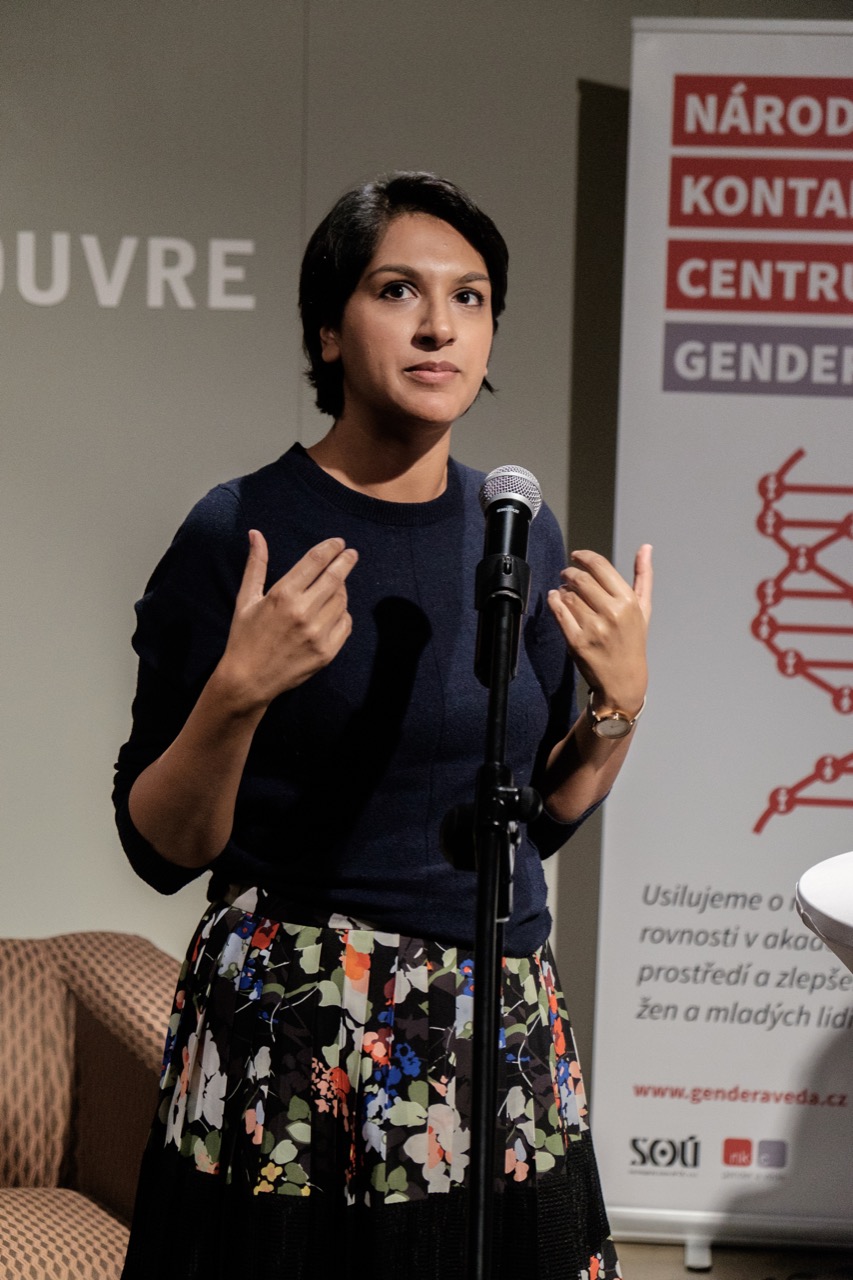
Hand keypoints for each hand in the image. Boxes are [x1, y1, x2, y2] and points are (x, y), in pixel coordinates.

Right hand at [218, 530, 357, 711]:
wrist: (248, 679)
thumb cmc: (245, 636)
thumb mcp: (246, 599)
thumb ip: (256, 564)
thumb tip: (256, 534)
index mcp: (283, 595)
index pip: (315, 561)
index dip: (330, 548)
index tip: (339, 542)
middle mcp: (303, 612)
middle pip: (335, 578)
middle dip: (346, 561)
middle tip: (351, 554)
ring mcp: (317, 634)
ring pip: (342, 600)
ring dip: (342, 589)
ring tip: (336, 585)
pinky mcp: (326, 652)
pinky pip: (345, 624)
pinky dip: (343, 613)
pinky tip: (335, 610)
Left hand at [547, 544, 651, 713]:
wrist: (623, 681)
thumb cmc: (632, 642)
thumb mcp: (643, 609)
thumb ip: (643, 576)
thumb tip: (645, 547)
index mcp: (628, 602)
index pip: (600, 566)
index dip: (584, 556)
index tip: (576, 556)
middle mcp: (611, 613)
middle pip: (580, 579)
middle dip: (570, 573)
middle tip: (566, 574)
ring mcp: (593, 628)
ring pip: (568, 595)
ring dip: (562, 589)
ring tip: (565, 591)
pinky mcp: (576, 641)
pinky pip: (559, 612)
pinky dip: (554, 601)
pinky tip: (556, 599)